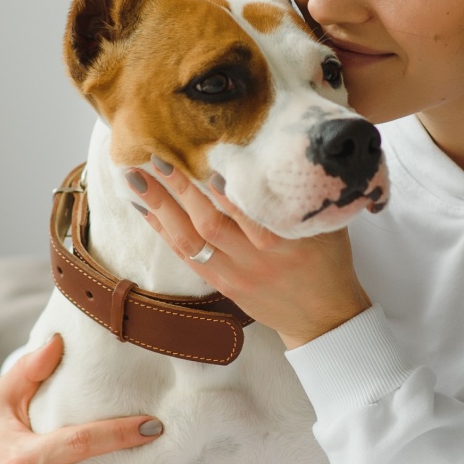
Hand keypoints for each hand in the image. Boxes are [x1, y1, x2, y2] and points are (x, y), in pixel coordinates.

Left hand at [127, 158, 371, 348]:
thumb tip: (288, 145)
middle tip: (155, 156)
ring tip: (135, 178)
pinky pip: (187, 257)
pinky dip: (164, 231)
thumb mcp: (328, 225)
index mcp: (288, 242)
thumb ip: (306, 193)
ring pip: (191, 241)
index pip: (252, 212)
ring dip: (161, 208)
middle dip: (180, 189)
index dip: (228, 190)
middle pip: (211, 224)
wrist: (323, 318)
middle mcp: (258, 259)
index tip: (208, 161)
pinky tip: (145, 208)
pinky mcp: (223, 285)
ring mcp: (236, 274)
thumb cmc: (328, 261)